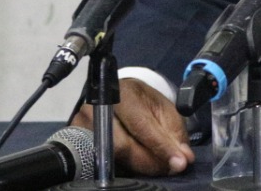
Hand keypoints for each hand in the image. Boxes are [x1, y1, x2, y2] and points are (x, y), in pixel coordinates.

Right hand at [72, 79, 194, 175]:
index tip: (179, 162)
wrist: (115, 95)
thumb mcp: (164, 108)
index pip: (141, 125)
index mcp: (122, 92)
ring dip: (139, 166)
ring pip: (112, 158)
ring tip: (157, 165)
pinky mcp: (77, 139)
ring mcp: (82, 125)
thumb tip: (183, 157)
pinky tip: (138, 165)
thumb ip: (174, 132)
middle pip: (122, 147)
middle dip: (150, 162)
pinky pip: (101, 162)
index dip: (160, 147)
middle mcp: (97, 108)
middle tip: (170, 167)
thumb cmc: (141, 101)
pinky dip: (124, 167)